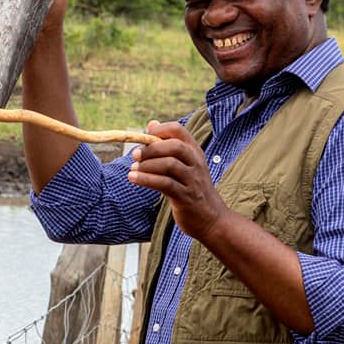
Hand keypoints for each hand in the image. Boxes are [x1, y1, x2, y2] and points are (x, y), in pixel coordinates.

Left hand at [127, 120, 228, 240]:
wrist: (211, 219)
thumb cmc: (192, 189)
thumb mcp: (184, 165)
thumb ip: (168, 146)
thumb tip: (152, 124)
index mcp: (194, 152)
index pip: (179, 130)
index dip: (160, 129)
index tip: (144, 136)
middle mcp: (195, 163)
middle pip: (174, 146)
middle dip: (151, 148)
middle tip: (135, 155)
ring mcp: (192, 180)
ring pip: (169, 164)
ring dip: (147, 165)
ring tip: (132, 169)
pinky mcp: (186, 197)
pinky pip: (165, 184)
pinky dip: (146, 179)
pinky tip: (133, 178)